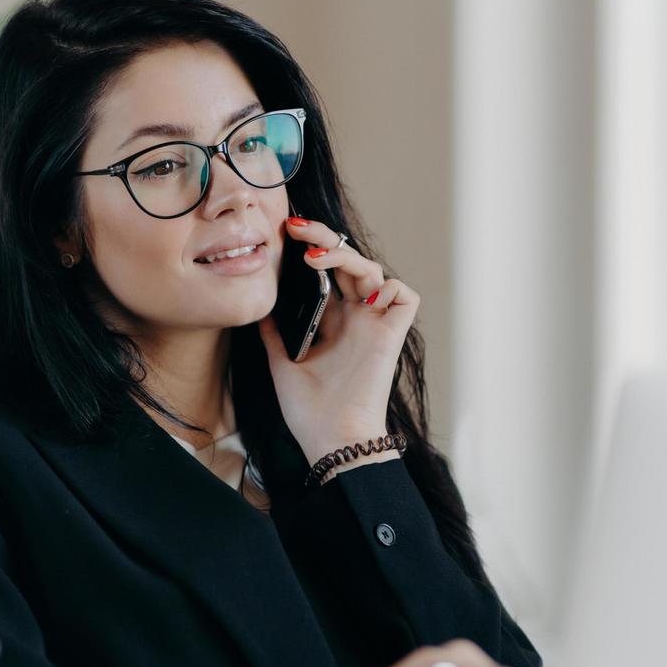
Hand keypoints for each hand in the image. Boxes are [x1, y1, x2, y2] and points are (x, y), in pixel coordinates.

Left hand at [257, 217, 418, 461]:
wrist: (330, 438)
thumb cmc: (309, 411)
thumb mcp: (282, 364)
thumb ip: (274, 335)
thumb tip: (260, 309)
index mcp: (334, 321)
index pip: (328, 272)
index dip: (312, 248)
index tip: (285, 233)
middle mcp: (356, 318)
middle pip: (349, 262)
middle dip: (324, 238)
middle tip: (296, 228)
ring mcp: (374, 325)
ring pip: (374, 271)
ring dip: (347, 257)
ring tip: (314, 259)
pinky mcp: (391, 336)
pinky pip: (405, 297)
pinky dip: (391, 286)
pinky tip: (360, 293)